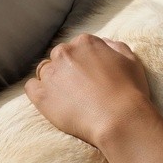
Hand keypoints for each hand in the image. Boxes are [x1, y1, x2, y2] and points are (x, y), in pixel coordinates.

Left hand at [24, 34, 153, 148]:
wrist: (119, 120)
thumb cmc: (129, 92)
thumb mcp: (131, 61)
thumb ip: (116, 47)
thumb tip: (105, 43)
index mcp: (86, 43)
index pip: (78, 46)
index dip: (85, 61)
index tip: (90, 75)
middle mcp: (65, 53)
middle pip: (60, 57)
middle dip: (68, 69)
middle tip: (80, 88)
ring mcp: (51, 74)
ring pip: (45, 71)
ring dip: (54, 80)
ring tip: (67, 97)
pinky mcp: (41, 95)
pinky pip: (31, 87)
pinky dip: (39, 91)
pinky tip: (52, 101)